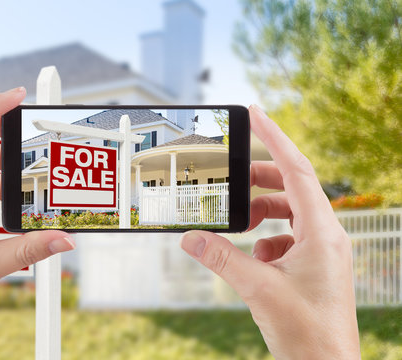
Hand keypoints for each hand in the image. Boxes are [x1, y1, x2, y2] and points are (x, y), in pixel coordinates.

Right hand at [180, 105, 359, 358]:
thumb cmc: (307, 333)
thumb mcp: (257, 289)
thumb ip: (221, 258)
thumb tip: (190, 237)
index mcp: (322, 232)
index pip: (297, 170)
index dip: (274, 138)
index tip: (255, 114)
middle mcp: (326, 235)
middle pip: (292, 188)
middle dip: (260, 180)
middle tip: (232, 178)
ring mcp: (322, 251)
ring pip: (289, 213)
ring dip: (261, 212)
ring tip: (238, 222)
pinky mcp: (314, 265)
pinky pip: (288, 236)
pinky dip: (266, 237)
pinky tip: (253, 257)